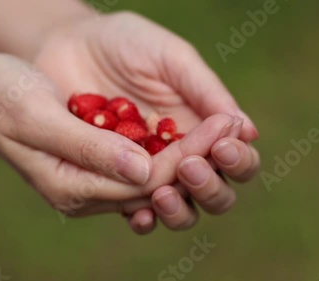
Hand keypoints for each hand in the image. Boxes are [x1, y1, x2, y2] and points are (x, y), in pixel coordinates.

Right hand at [0, 55, 242, 221]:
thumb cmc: (0, 96)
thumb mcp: (38, 117)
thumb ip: (88, 148)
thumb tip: (144, 173)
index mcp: (71, 188)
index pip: (145, 182)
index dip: (188, 155)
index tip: (225, 122)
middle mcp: (87, 192)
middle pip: (158, 185)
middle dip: (198, 158)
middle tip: (231, 124)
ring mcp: (94, 177)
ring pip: (157, 177)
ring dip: (191, 154)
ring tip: (225, 127)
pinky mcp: (98, 159)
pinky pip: (144, 162)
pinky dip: (171, 146)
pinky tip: (196, 129)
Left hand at [34, 12, 259, 232]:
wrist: (69, 47)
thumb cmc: (126, 45)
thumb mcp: (170, 58)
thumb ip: (206, 91)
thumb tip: (249, 131)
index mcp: (203, 128)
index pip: (236, 159)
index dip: (238, 160)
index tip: (222, 146)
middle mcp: (182, 156)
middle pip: (215, 193)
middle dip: (209, 186)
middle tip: (189, 165)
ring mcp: (149, 172)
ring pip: (181, 211)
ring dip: (179, 210)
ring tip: (162, 192)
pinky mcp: (115, 181)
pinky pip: (135, 211)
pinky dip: (143, 219)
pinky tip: (138, 214)